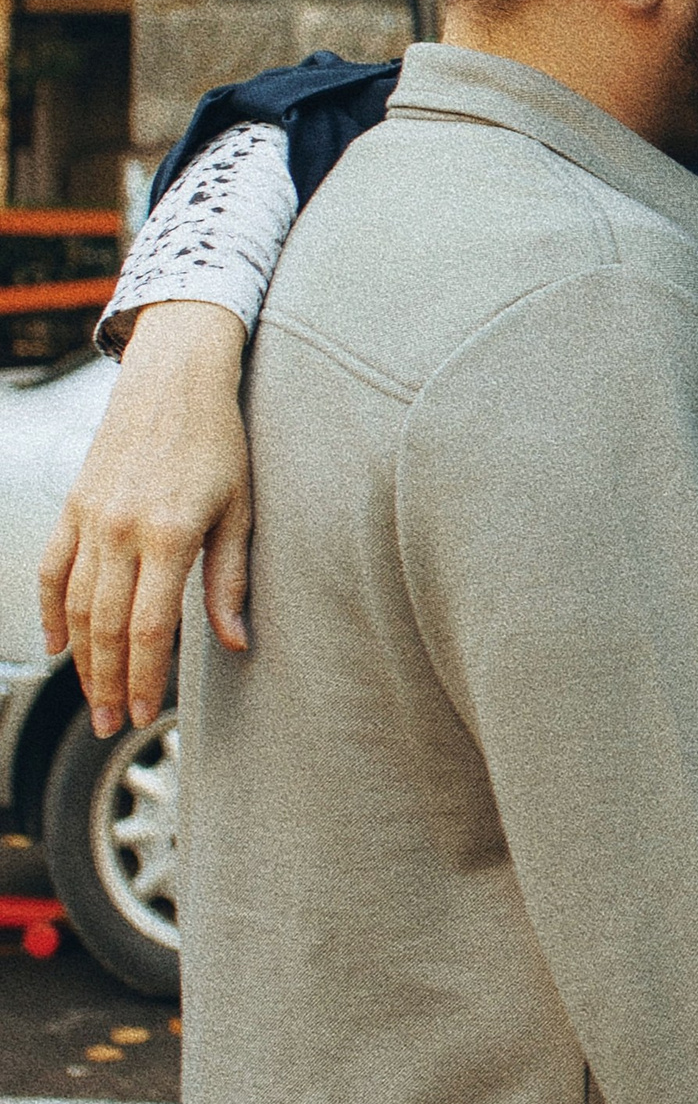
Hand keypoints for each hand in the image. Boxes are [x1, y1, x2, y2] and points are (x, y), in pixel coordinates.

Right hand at [38, 301, 253, 734]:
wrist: (174, 377)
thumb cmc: (220, 440)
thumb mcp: (240, 508)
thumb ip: (230, 579)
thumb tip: (236, 643)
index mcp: (168, 533)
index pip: (148, 626)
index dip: (145, 676)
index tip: (146, 715)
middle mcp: (120, 528)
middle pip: (105, 627)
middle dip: (108, 683)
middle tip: (113, 725)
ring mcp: (90, 516)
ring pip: (75, 606)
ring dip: (81, 660)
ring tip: (94, 699)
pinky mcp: (73, 505)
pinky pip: (53, 569)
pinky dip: (51, 610)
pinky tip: (57, 646)